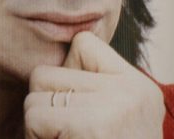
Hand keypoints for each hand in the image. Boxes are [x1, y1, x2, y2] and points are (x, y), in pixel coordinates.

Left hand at [24, 31, 164, 137]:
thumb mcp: (115, 116)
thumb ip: (90, 87)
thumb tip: (45, 62)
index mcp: (138, 86)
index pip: (83, 43)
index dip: (66, 72)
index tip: (76, 107)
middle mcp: (131, 91)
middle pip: (47, 72)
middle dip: (44, 102)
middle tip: (62, 132)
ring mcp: (114, 107)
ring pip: (35, 93)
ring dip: (37, 123)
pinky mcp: (93, 126)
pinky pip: (36, 115)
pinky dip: (36, 136)